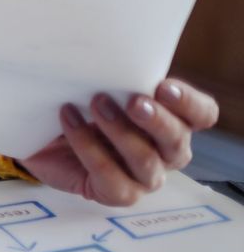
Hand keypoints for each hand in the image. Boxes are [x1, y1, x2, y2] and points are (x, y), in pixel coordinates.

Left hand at [22, 78, 218, 205]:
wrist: (49, 140)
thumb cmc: (85, 108)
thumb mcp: (103, 87)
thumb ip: (119, 79)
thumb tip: (112, 58)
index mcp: (175, 122)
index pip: (202, 114)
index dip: (189, 102)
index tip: (163, 86)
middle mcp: (167, 153)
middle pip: (177, 140)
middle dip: (156, 119)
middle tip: (134, 101)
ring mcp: (145, 177)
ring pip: (144, 159)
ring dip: (119, 130)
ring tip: (96, 104)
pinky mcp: (118, 193)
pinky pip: (109, 175)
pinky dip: (87, 146)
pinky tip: (69, 120)